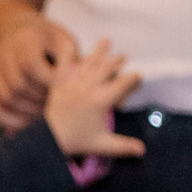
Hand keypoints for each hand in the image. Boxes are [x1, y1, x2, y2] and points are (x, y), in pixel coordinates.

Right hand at [0, 14, 78, 130]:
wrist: (16, 35)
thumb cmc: (47, 41)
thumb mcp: (63, 41)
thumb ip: (72, 59)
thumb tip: (79, 79)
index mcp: (25, 40)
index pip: (31, 65)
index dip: (49, 80)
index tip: (64, 88)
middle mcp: (3, 56)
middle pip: (18, 85)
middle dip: (40, 98)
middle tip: (58, 107)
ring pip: (6, 99)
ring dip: (27, 111)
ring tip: (46, 115)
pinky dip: (10, 120)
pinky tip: (29, 122)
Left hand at [39, 40, 145, 159]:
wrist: (49, 140)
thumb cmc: (77, 141)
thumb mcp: (102, 144)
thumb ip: (123, 146)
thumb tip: (142, 151)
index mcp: (102, 99)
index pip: (123, 83)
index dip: (133, 79)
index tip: (137, 77)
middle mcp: (89, 87)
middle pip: (108, 67)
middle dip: (117, 61)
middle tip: (122, 58)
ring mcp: (74, 83)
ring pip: (90, 61)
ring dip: (100, 51)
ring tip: (106, 40)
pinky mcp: (59, 83)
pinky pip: (64, 64)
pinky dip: (67, 54)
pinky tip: (70, 44)